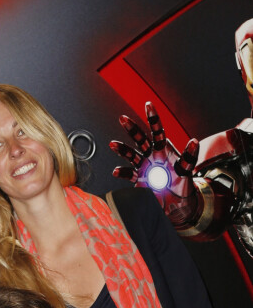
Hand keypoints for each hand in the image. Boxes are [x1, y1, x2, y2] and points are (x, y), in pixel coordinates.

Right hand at [110, 101, 198, 215]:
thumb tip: (194, 141)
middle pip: (140, 139)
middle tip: (123, 119)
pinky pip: (129, 174)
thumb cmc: (184, 184)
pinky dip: (123, 172)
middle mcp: (152, 156)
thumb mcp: (188, 169)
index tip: (148, 105)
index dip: (153, 118)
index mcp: (164, 150)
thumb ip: (189, 156)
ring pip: (131, 154)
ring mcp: (144, 167)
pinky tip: (116, 171)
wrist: (177, 203)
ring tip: (113, 144)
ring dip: (122, 149)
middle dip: (132, 128)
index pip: (157, 131)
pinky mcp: (139, 180)